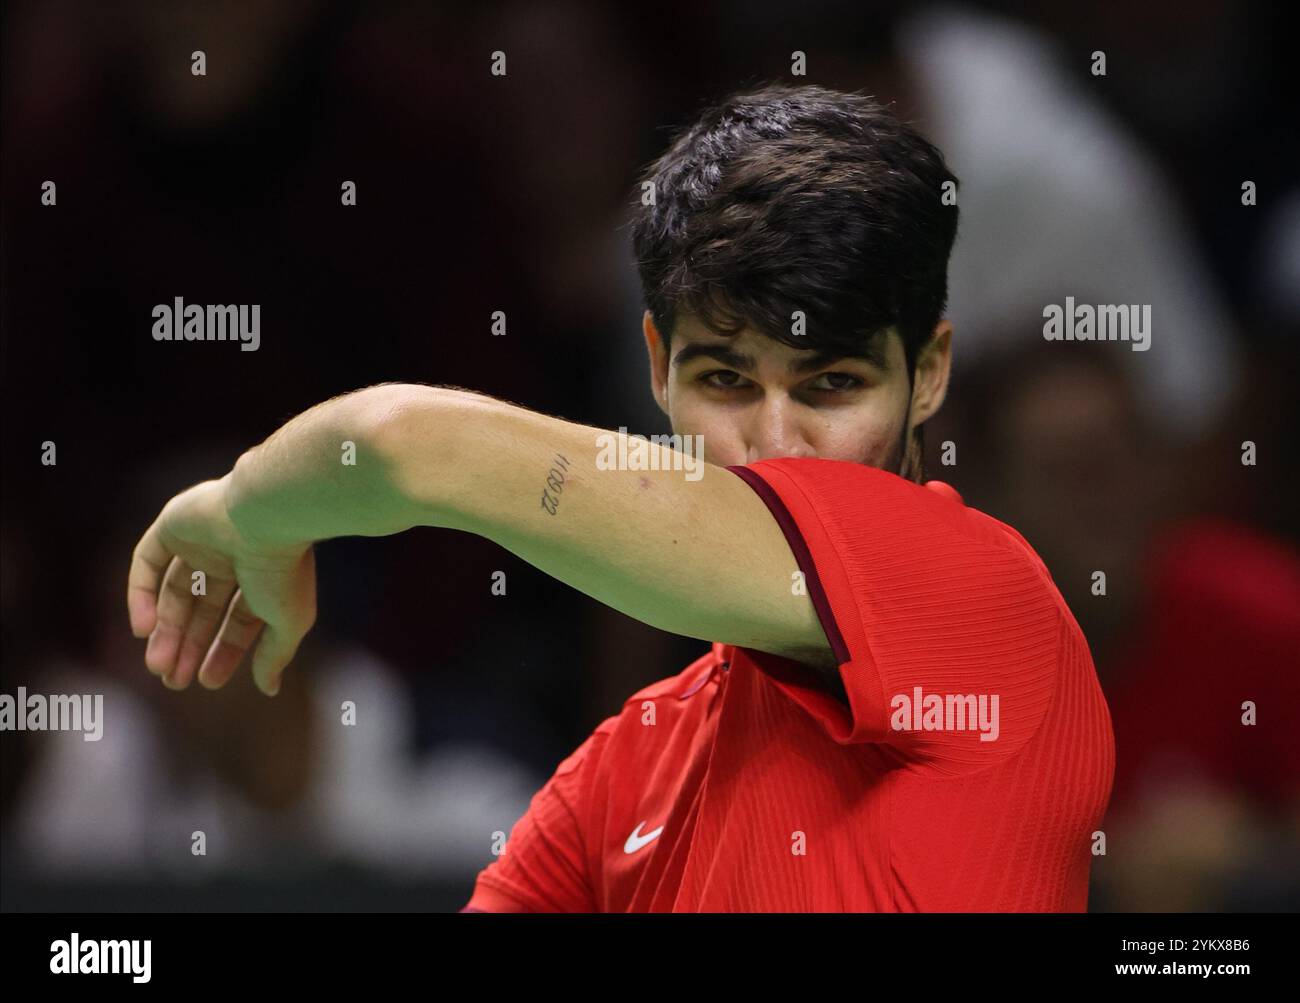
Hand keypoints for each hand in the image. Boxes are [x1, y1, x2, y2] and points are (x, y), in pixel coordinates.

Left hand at [127, 474, 316, 695]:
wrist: (268, 516)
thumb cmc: (285, 570)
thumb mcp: (287, 622)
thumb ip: (275, 655)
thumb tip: (270, 690)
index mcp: (262, 575)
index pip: (237, 619)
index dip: (222, 652)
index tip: (206, 681)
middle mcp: (231, 556)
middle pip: (201, 608)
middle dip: (187, 646)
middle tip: (173, 681)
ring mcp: (200, 539)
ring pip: (174, 591)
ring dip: (164, 630)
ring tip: (158, 666)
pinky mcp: (173, 524)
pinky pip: (148, 562)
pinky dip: (141, 595)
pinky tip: (144, 628)